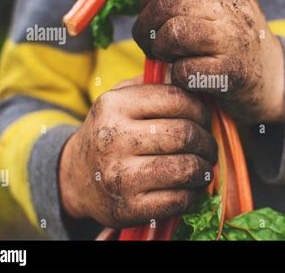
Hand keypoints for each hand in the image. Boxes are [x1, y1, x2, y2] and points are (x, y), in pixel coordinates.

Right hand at [59, 80, 216, 227]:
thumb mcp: (120, 100)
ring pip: (185, 168)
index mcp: (113, 105)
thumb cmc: (111, 133)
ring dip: (204, 169)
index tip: (205, 119)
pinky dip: (193, 194)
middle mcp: (113, 138)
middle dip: (206, 142)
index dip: (200, 109)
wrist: (76, 178)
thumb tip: (193, 78)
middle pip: (184, 134)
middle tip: (209, 147)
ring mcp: (119, 176)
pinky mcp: (127, 208)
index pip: (175, 99)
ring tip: (204, 168)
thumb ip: (153, 85)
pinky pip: (178, 199)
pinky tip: (189, 188)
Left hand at [133, 0, 284, 122]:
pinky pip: (184, 69)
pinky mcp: (233, 71)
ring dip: (160, 50)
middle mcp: (233, 6)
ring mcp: (235, 39)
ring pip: (174, 32)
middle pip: (166, 4)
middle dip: (145, 27)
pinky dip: (177, 76)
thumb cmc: (238, 44)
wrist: (277, 79)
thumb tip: (145, 3)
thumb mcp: (225, 8)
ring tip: (168, 58)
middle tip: (150, 44)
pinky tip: (187, 78)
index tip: (148, 16)